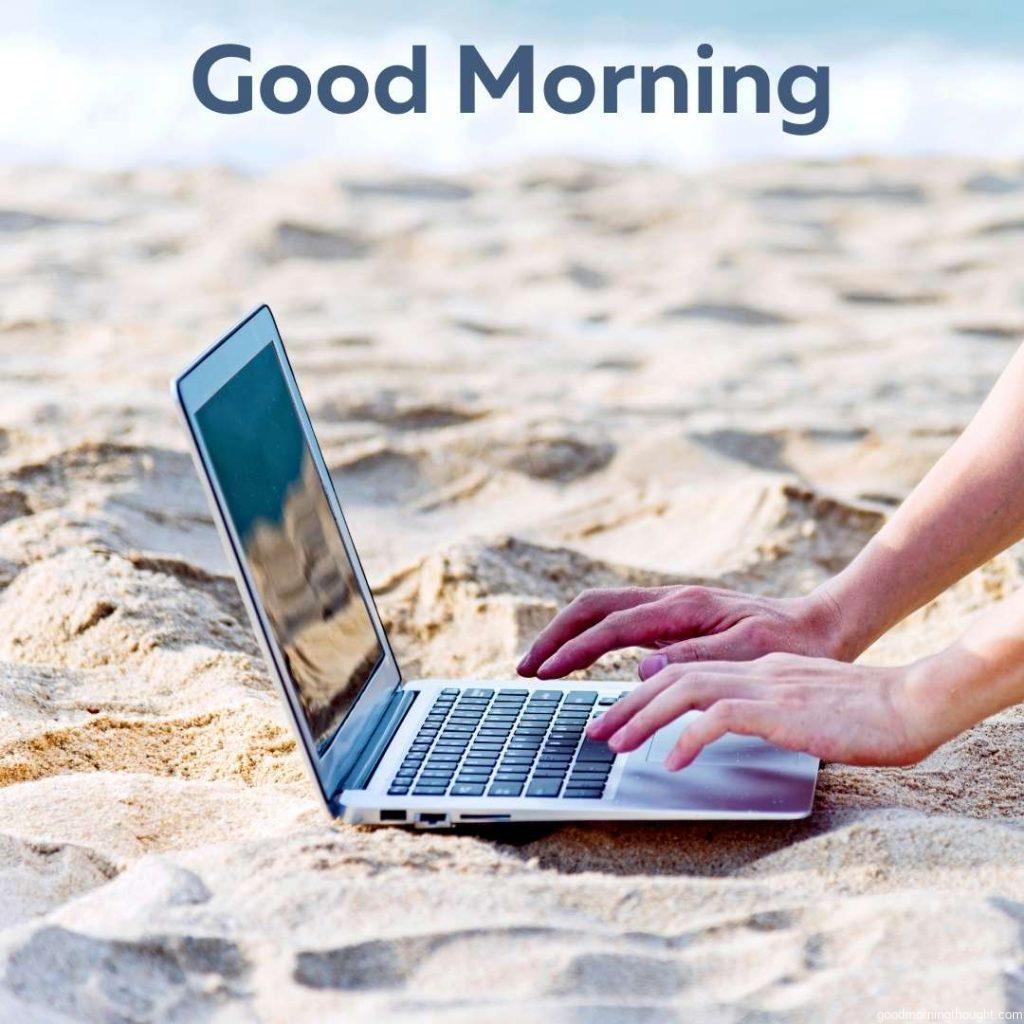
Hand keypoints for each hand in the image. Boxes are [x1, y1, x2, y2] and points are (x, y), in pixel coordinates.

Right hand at [516, 584, 847, 680]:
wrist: (822, 624)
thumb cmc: (791, 642)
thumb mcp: (751, 655)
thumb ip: (696, 660)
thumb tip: (642, 670)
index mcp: (682, 607)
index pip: (610, 627)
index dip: (573, 651)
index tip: (543, 673)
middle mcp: (669, 600)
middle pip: (592, 607)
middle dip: (555, 636)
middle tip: (526, 667)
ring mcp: (670, 606)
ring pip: (601, 611)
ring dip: (567, 635)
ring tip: (541, 665)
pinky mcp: (675, 618)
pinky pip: (619, 622)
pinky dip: (590, 638)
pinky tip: (581, 659)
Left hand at [585, 652, 944, 768]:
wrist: (913, 702)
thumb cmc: (868, 715)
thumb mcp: (804, 708)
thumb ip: (768, 712)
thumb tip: (734, 731)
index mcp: (757, 670)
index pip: (687, 672)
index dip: (646, 693)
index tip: (619, 717)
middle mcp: (752, 672)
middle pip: (672, 676)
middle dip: (628, 704)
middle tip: (596, 733)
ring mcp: (764, 687)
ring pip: (685, 690)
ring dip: (643, 718)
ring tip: (616, 746)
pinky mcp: (780, 710)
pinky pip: (721, 718)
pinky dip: (689, 737)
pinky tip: (671, 762)